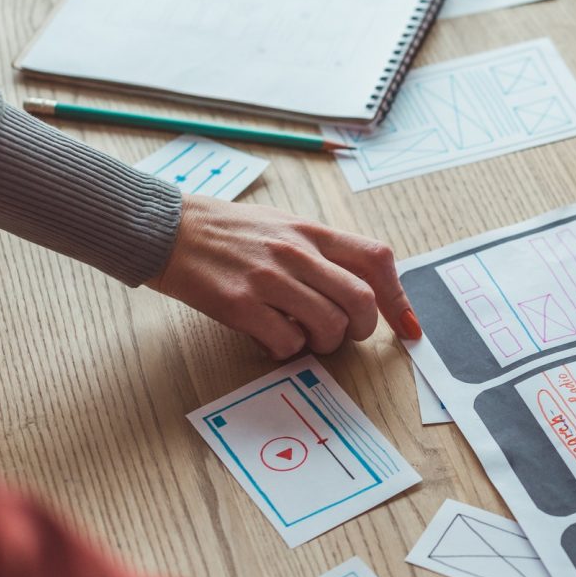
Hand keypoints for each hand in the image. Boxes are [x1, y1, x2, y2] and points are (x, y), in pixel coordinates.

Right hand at [151, 196, 420, 358]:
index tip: (408, 327)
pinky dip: (288, 350)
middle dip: (362, 330)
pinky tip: (272, 338)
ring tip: (304, 336)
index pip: (376, 260)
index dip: (399, 299)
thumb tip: (366, 290)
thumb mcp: (284, 226)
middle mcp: (296, 252)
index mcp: (312, 232)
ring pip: (330, 327)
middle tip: (344, 335)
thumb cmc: (230, 232)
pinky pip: (287, 342)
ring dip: (325, 343)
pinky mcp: (240, 304)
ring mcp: (268, 279)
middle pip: (361, 301)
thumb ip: (324, 253)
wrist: (167, 228)